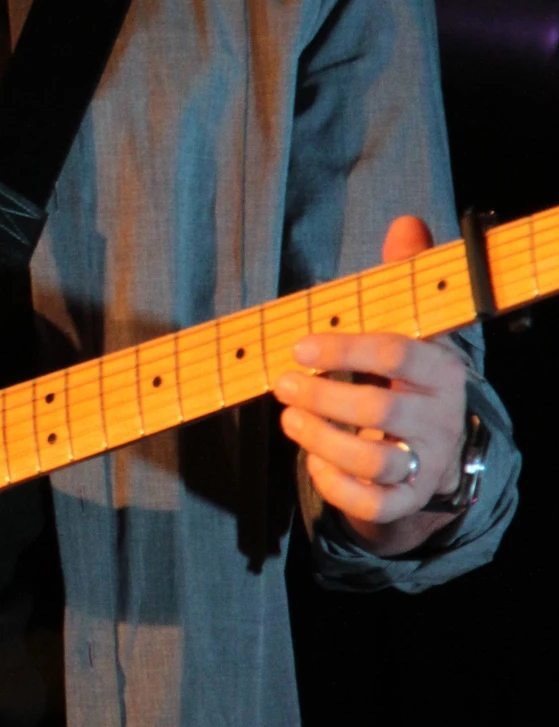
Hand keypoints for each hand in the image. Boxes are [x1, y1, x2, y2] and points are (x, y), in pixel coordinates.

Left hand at [271, 214, 467, 554]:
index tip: (300, 346)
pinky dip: (335, 485)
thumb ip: (403, 279)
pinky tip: (313, 462)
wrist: (434, 453)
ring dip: (321, 439)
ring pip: (374, 459)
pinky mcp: (407, 500)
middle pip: (382, 408)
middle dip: (324, 395)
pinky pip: (371, 503)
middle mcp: (441, 418)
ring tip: (288, 418)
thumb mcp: (411, 329)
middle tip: (283, 383)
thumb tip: (406, 223)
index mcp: (442, 369)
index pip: (399, 352)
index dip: (345, 348)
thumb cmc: (408, 379)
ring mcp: (427, 463)